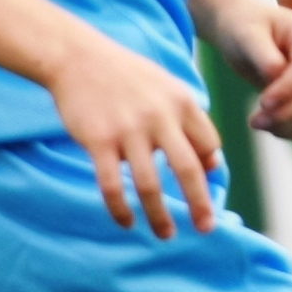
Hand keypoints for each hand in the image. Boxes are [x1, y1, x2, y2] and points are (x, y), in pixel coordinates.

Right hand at [43, 30, 222, 237]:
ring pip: (150, 185)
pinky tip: (127, 222)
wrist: (77, 57)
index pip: (209, 145)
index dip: (209, 169)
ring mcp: (128, 130)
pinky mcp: (99, 141)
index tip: (202, 186)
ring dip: (160, 216)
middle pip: (188, 171)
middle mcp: (159, 117)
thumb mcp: (167, 87)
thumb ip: (191, 121)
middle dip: (199, 205)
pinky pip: (111, 185)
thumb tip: (213, 163)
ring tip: (166, 234)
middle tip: (206, 228)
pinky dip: (120, 209)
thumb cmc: (126, 75)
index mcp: (182, 102)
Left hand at [207, 0, 291, 141]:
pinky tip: (269, 128)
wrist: (242, 32)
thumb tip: (276, 77)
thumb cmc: (243, 27)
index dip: (288, 88)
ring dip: (288, 125)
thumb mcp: (246, 35)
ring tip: (256, 123)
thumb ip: (263, 55)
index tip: (263, 103)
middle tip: (254, 121)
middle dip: (287, 112)